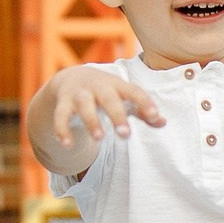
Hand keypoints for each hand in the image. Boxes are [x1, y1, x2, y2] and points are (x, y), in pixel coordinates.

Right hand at [42, 68, 164, 147]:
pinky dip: (62, 130)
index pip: (134, 91)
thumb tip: (163, 123)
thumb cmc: (107, 92)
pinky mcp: (63, 103)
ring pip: (84, 106)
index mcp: (117, 85)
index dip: (144, 102)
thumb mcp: (124, 97)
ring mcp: (79, 94)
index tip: (155, 116)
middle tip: (125, 134)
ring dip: (92, 121)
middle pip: (108, 99)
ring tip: (100, 138)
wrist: (72, 77)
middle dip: (117, 116)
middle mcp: (98, 87)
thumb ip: (142, 110)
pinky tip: (67, 144)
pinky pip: (61, 116)